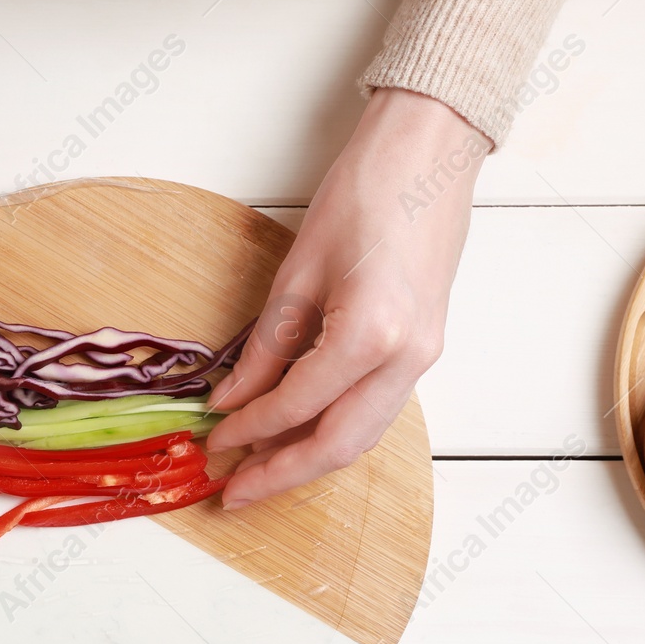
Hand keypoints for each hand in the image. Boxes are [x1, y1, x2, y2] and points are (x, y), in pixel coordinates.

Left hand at [206, 88, 486, 507]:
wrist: (430, 150)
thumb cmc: (367, 191)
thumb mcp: (298, 271)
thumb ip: (266, 346)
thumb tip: (232, 398)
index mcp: (372, 334)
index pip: (297, 404)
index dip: (250, 429)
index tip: (214, 441)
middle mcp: (407, 358)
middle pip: (339, 444)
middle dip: (282, 473)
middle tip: (234, 493)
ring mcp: (424, 358)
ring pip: (363, 436)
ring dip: (309, 459)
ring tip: (260, 471)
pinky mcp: (425, 351)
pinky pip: (376, 409)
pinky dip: (335, 429)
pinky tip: (298, 433)